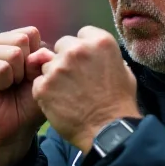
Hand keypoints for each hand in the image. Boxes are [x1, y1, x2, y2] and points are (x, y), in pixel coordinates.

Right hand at [0, 27, 53, 165]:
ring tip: (8, 86)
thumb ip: (43, 59)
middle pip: (22, 39)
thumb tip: (39, 52)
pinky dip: (6, 81)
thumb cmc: (28, 102)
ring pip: (14, 53)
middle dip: (27, 65)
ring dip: (17, 75)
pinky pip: (3, 67)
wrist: (13, 129)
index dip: (36, 57)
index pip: (30, 33)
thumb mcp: (42, 76)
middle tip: (17, 82)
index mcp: (2, 39)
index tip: (28, 75)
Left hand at [32, 26, 140, 152]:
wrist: (108, 131)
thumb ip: (109, 58)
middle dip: (66, 59)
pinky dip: (46, 92)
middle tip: (75, 79)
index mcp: (100, 42)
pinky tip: (59, 103)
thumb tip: (101, 56)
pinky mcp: (43, 86)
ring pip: (48, 64)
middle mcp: (77, 49)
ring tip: (68, 94)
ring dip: (55, 76)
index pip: (81, 34)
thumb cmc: (120, 103)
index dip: (83, 49)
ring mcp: (58, 67)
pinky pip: (39, 82)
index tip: (86, 62)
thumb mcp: (125, 72)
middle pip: (62, 45)